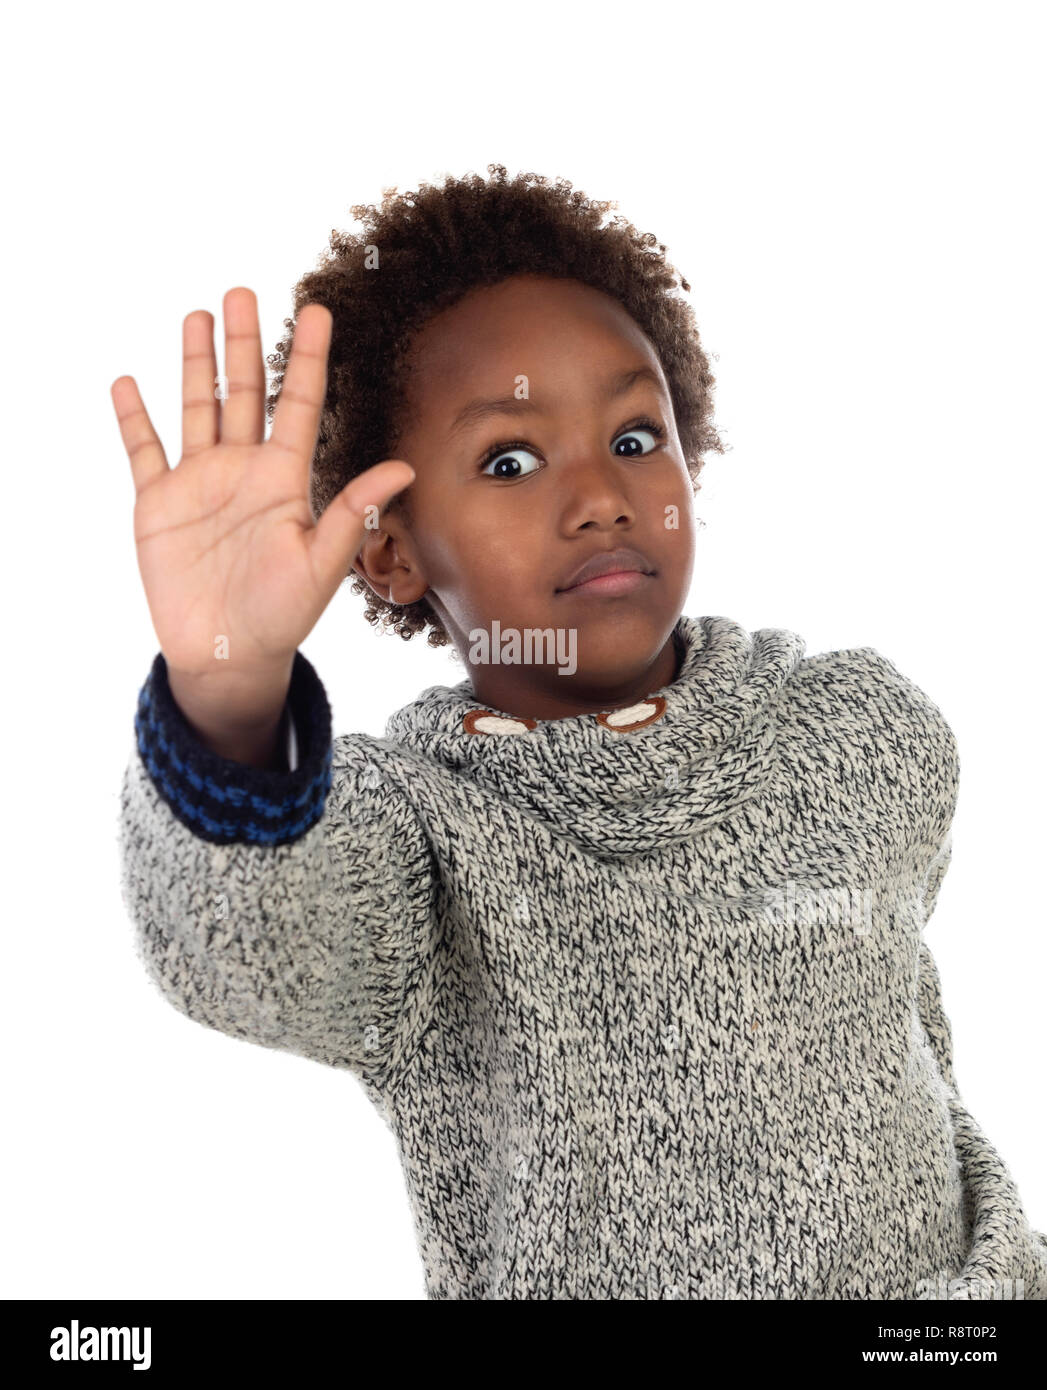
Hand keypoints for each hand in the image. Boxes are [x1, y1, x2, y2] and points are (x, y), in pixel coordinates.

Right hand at [111, 287, 413, 705]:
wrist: (228, 656)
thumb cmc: (283, 615)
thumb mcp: (321, 563)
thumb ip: (353, 511)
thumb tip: (404, 466)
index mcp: (284, 479)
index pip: (298, 403)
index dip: (307, 357)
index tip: (317, 310)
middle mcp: (243, 470)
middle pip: (244, 392)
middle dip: (243, 342)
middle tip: (243, 291)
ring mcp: (199, 482)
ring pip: (198, 407)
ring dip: (195, 363)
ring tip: (197, 314)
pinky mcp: (158, 503)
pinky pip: (143, 450)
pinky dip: (133, 417)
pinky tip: (128, 381)